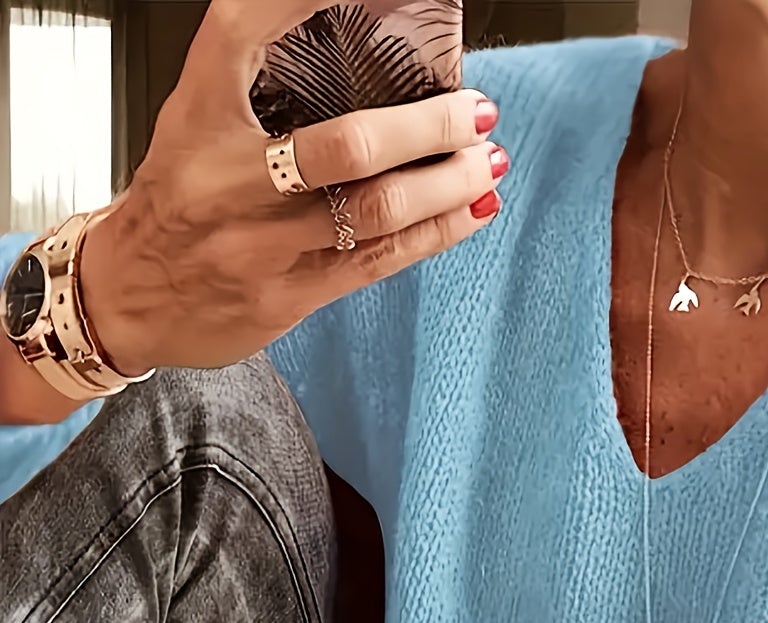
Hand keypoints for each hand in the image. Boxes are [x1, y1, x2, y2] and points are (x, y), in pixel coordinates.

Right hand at [78, 0, 506, 378]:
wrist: (129, 294)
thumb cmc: (177, 197)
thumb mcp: (197, 118)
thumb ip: (259, 78)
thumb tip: (354, 43)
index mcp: (200, 112)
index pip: (245, 30)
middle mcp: (228, 177)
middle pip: (346, 145)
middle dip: (427, 127)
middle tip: (476, 109)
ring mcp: (258, 243)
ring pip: (373, 211)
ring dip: (445, 186)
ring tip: (487, 162)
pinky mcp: (285, 295)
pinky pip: (375, 261)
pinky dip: (433, 234)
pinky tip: (471, 213)